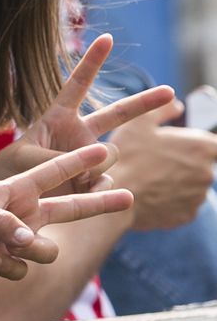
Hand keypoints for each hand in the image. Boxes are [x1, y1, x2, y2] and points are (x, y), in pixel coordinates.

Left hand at [0, 35, 174, 191]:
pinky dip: (99, 191)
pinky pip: (108, 184)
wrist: (12, 204)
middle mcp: (79, 135)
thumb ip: (62, 160)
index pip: (78, 85)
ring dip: (94, 167)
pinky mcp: (93, 181)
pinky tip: (83, 194)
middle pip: (116, 114)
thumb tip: (100, 174)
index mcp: (58, 118)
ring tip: (68, 176)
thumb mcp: (29, 159)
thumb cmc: (12, 172)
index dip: (92, 61)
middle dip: (145, 103)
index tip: (107, 37)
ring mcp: (90, 158)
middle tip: (171, 92)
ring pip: (110, 157)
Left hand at [0, 143, 132, 280]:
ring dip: (32, 251)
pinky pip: (23, 270)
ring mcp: (17, 239)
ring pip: (47, 250)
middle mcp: (24, 213)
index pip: (55, 173)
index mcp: (18, 190)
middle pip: (71, 209)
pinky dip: (8, 267)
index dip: (79, 162)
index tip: (103, 151)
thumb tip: (28, 240)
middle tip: (129, 197)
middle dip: (99, 203)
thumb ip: (3, 223)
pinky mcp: (6, 262)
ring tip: (4, 246)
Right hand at [110, 105, 216, 230]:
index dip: (197, 140)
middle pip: (202, 162)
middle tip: (156, 156)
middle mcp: (206, 173)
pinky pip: (183, 201)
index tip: (179, 142)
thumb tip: (178, 105)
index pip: (214, 143)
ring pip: (192, 182)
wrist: (113, 196)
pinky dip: (171, 196)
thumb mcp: (141, 121)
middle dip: (184, 158)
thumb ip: (164, 109)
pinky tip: (151, 190)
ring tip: (150, 175)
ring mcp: (198, 197)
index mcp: (200, 147)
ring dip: (178, 178)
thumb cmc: (128, 155)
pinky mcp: (187, 215)